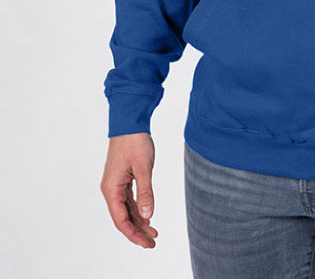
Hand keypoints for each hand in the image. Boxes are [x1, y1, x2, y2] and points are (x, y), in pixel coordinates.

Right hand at [100, 132, 158, 247]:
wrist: (129, 122)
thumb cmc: (135, 142)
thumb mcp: (143, 167)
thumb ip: (145, 192)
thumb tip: (148, 215)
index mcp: (111, 188)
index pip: (120, 219)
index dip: (133, 234)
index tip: (147, 243)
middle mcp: (110, 189)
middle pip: (123, 217)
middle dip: (137, 231)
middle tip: (153, 242)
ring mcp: (116, 184)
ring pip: (126, 210)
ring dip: (139, 221)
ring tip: (153, 232)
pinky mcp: (122, 179)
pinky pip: (129, 200)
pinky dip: (138, 209)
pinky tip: (147, 216)